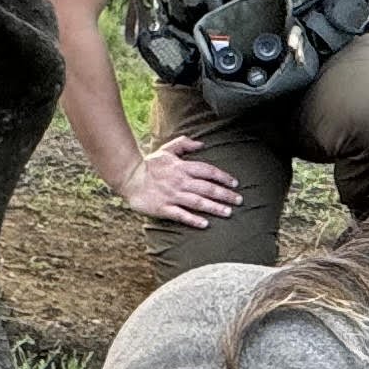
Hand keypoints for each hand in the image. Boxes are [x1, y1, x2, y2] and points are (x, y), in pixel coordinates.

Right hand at [119, 133, 243, 227]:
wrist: (128, 177)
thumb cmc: (149, 164)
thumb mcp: (166, 150)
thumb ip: (184, 144)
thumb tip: (201, 143)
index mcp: (182, 167)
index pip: (208, 171)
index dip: (223, 177)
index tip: (234, 183)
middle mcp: (180, 181)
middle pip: (207, 188)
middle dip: (225, 194)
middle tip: (239, 200)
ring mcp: (172, 195)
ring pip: (197, 202)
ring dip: (214, 207)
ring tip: (228, 212)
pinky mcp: (163, 208)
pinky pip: (181, 214)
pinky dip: (193, 219)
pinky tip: (205, 224)